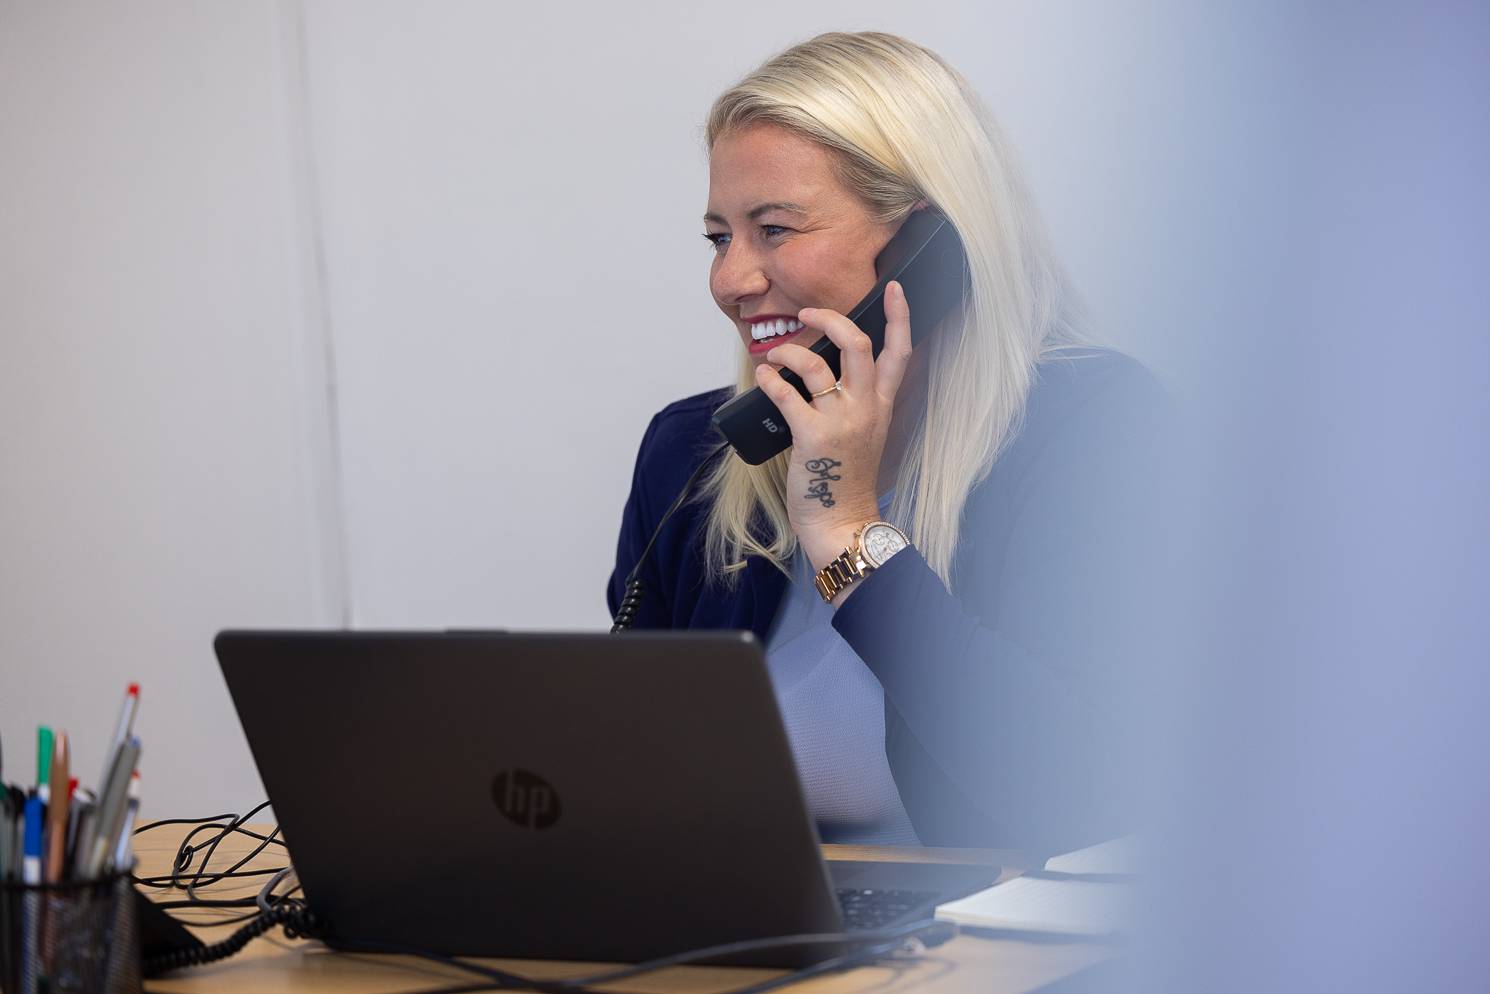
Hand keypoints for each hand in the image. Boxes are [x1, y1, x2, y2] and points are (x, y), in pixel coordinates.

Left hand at [752, 280, 913, 573]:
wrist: (842, 521)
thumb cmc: (845, 481)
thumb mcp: (864, 436)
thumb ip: (855, 405)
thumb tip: (820, 375)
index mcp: (881, 406)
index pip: (899, 353)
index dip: (899, 316)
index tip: (893, 288)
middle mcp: (865, 408)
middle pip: (858, 345)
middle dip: (831, 319)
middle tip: (809, 312)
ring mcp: (841, 421)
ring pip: (817, 364)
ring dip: (789, 351)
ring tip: (775, 355)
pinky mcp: (813, 435)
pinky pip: (787, 392)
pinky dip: (770, 377)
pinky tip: (764, 376)